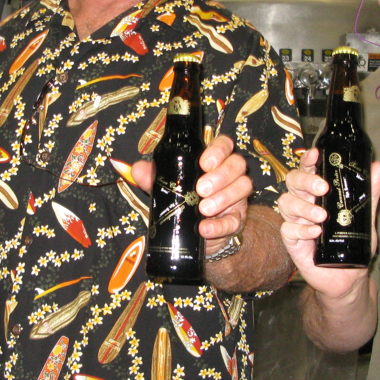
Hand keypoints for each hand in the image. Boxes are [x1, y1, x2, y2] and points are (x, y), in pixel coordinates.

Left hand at [130, 134, 251, 252]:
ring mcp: (236, 197)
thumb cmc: (184, 202)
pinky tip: (205, 228)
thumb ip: (154, 177)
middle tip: (201, 189)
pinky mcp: (236, 220)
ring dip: (223, 197)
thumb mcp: (168, 187)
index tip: (204, 162)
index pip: (225, 145)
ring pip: (243, 187)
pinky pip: (235, 220)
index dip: (218, 150)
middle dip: (220, 175)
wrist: (196, 235)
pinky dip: (220, 225)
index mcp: (214, 162)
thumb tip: (137, 169)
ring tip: (203, 208)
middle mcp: (230, 176)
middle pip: (237, 164)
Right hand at [279, 148, 379, 299]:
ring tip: (322, 216)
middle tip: (322, 187)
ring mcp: (296, 222)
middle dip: (305, 181)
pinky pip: (287, 229)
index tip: (315, 155)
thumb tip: (377, 168)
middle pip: (292, 182)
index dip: (308, 160)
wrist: (348, 277)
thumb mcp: (365, 217)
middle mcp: (304, 203)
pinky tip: (315, 233)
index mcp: (318, 193)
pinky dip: (301, 229)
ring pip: (286, 203)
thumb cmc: (353, 244)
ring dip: (303, 207)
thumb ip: (369, 194)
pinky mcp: (292, 241)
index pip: (308, 169)